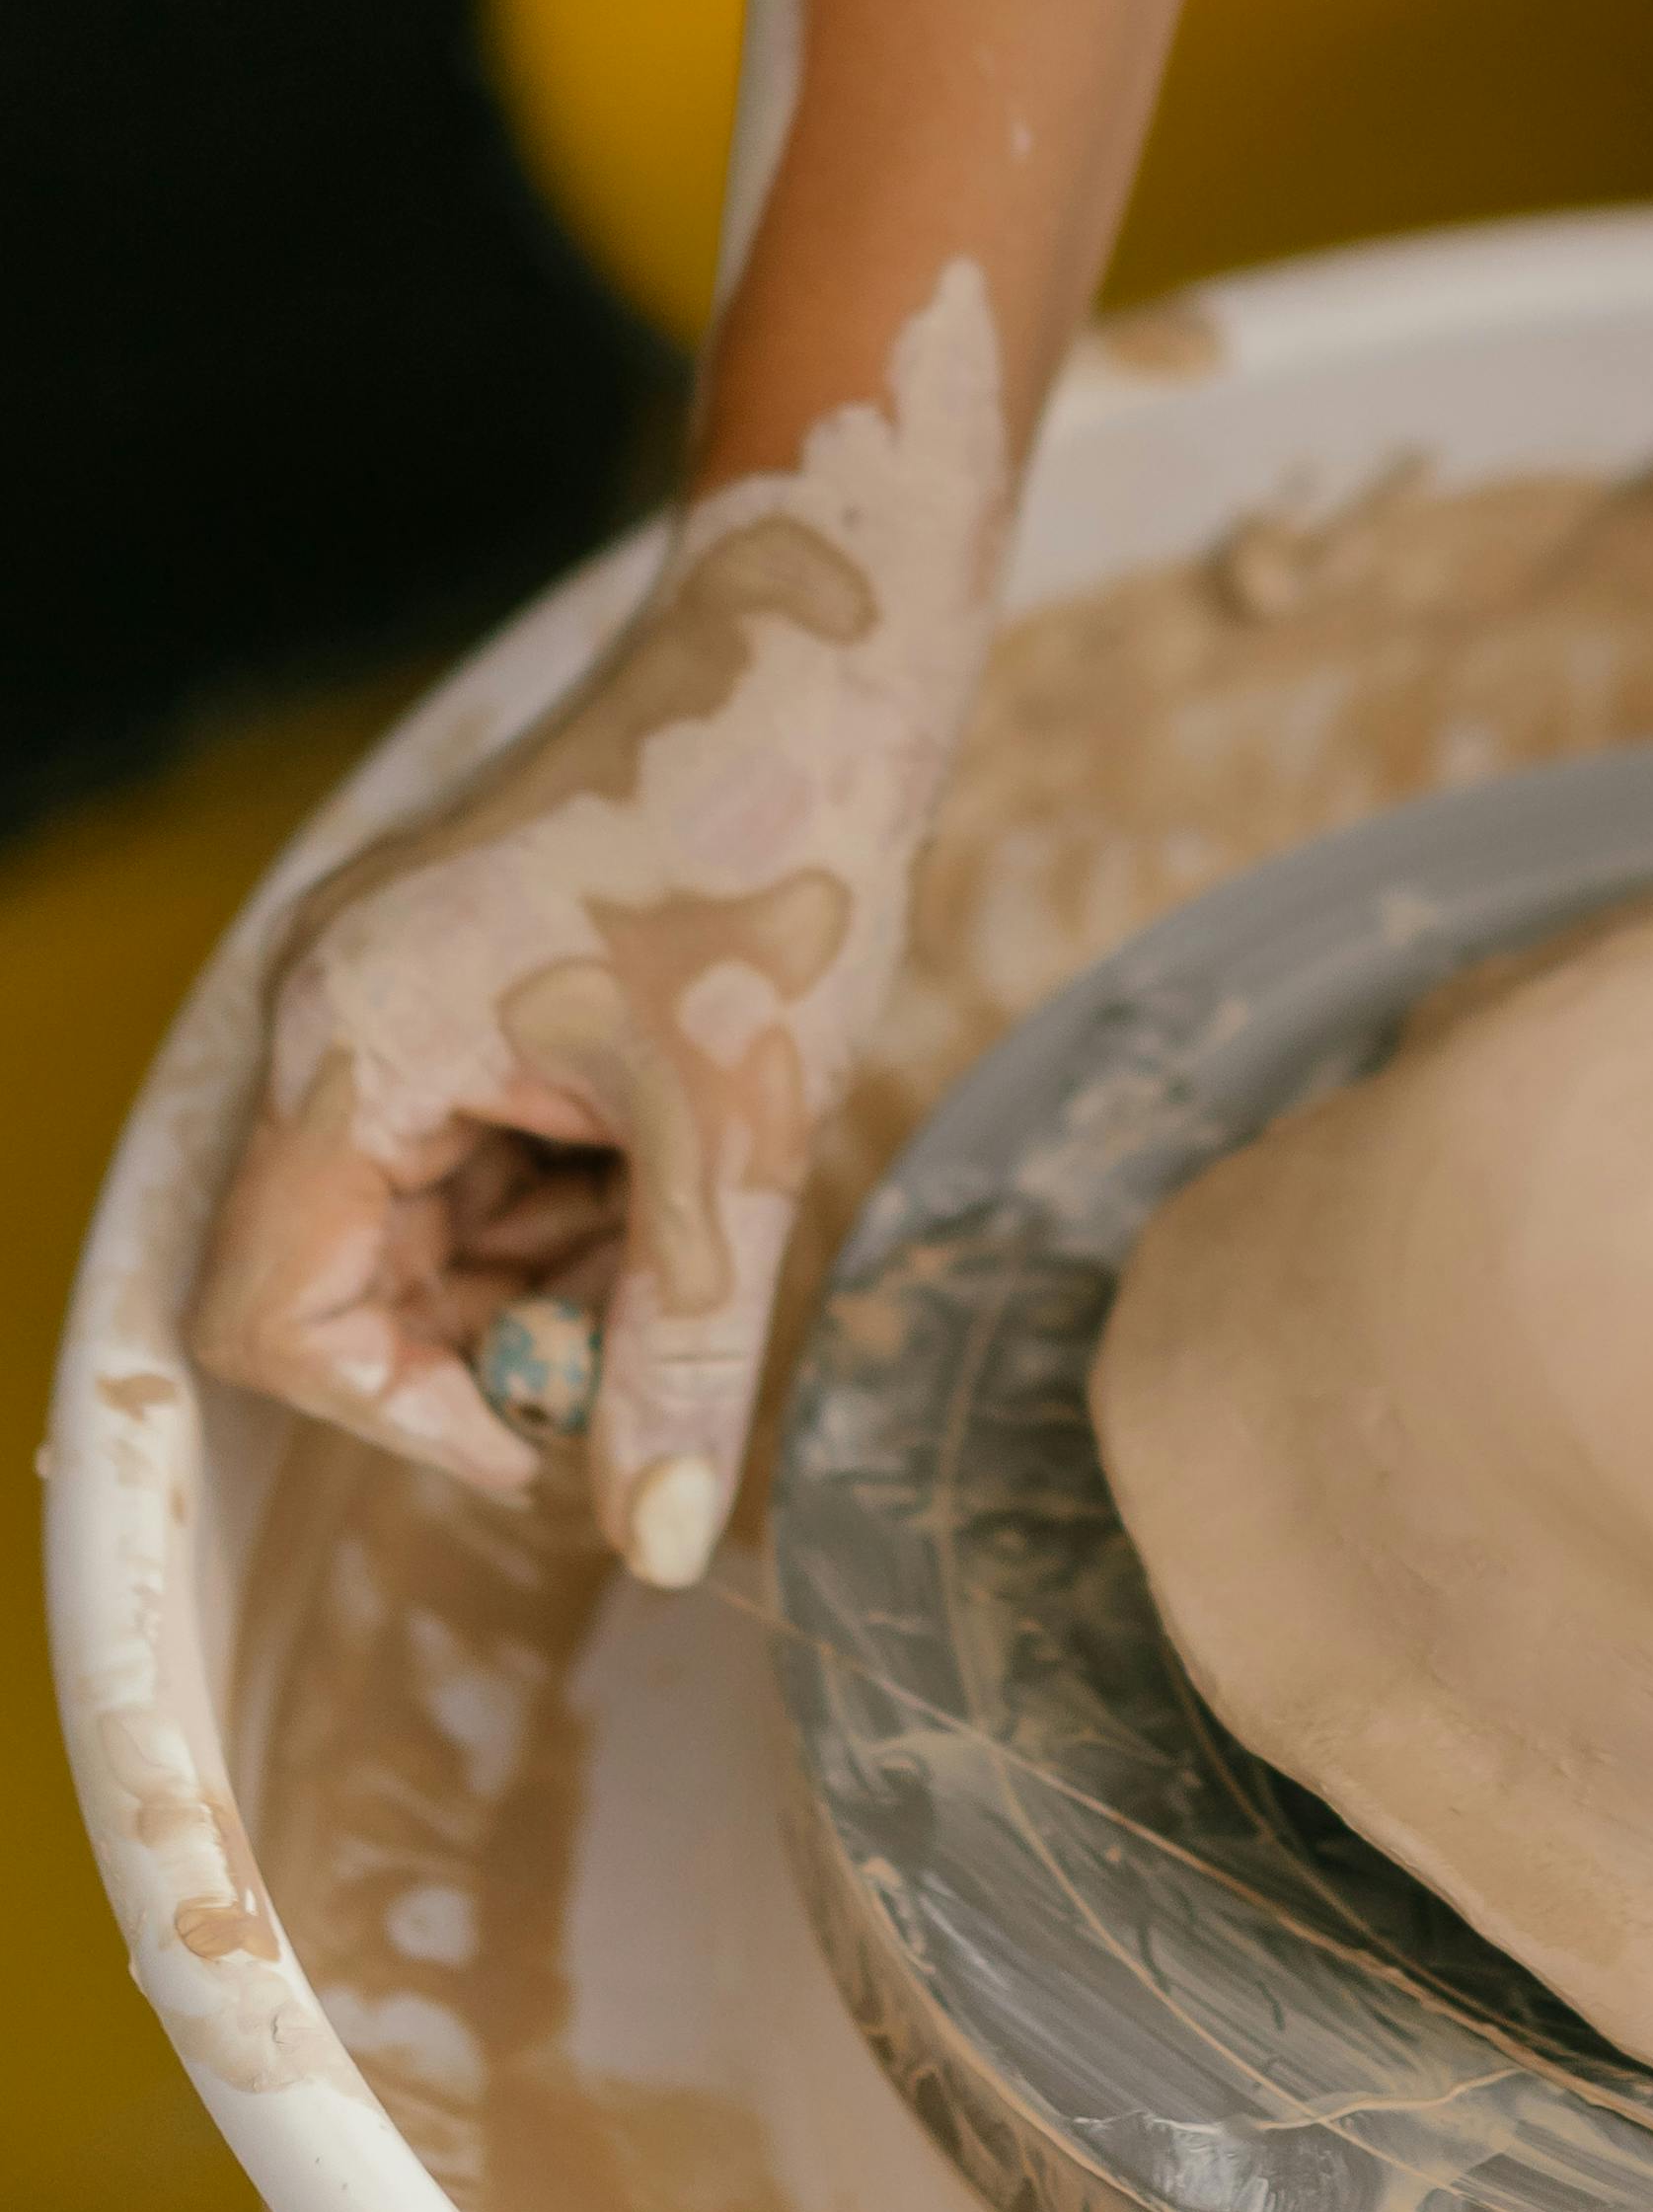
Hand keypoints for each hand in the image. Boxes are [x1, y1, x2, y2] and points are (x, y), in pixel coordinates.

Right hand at [191, 273, 1006, 1582]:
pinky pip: (471, 1146)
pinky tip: (674, 1138)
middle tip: (662, 1298)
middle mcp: (329, 1015)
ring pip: (422, 1220)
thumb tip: (650, 1545)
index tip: (562, 1424)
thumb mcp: (734, 1139)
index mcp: (351, 1046)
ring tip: (687, 1194)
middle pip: (342, 1275)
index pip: (269, 1320)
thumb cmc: (772, 864)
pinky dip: (567, 1187)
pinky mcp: (453, 977)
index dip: (402, 1410)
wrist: (826, 666)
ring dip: (547, 1261)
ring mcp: (385, 989)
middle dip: (500, 1325)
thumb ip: (681, 1350)